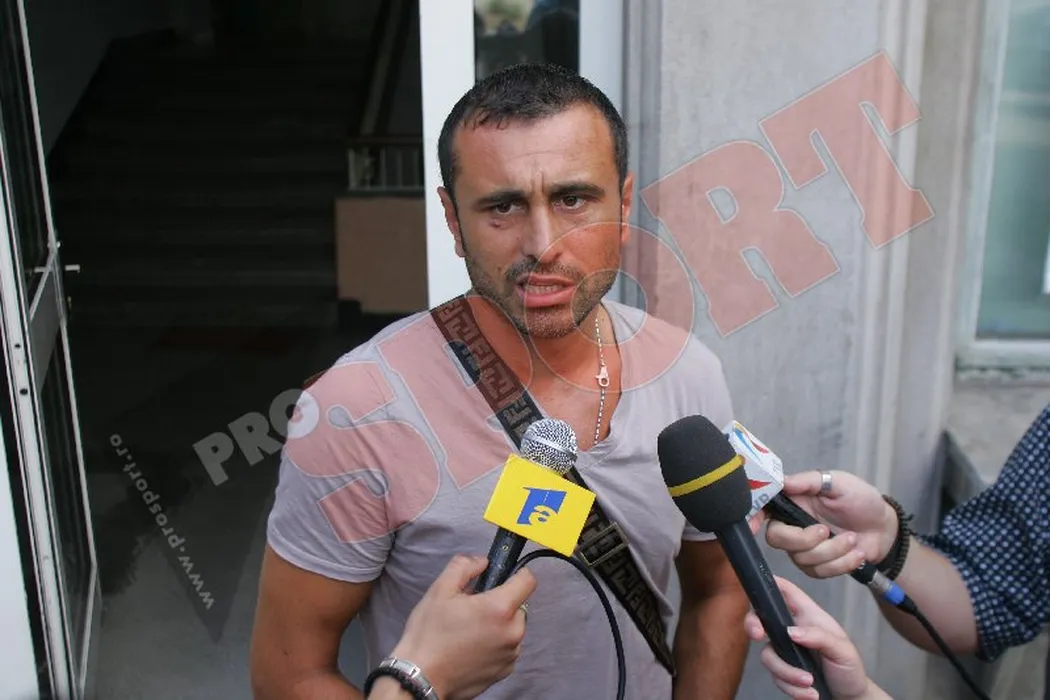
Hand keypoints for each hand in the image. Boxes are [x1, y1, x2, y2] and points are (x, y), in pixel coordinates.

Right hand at [390, 554, 535, 699]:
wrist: (420, 678)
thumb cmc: (429, 635)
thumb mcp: (440, 591)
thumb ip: (464, 567)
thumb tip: (482, 562)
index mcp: (500, 609)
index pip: (528, 581)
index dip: (517, 573)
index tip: (503, 577)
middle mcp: (512, 632)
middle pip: (519, 606)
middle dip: (501, 603)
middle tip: (473, 608)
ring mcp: (510, 655)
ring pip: (513, 628)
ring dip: (499, 625)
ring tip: (470, 631)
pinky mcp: (504, 671)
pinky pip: (507, 648)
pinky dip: (496, 645)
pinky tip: (472, 648)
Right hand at [745, 576, 879, 699]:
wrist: (849, 698)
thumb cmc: (849, 668)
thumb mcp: (843, 650)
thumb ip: (820, 637)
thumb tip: (792, 632)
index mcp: (808, 616)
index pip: (785, 591)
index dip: (770, 583)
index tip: (759, 591)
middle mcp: (792, 630)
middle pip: (761, 617)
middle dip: (753, 624)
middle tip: (758, 635)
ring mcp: (785, 651)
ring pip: (767, 655)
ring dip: (787, 673)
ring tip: (809, 683)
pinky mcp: (783, 672)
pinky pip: (775, 677)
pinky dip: (792, 688)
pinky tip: (810, 694)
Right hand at [764, 471, 897, 578]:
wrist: (885, 528)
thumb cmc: (861, 500)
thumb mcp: (839, 483)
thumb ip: (810, 481)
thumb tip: (782, 481)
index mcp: (793, 502)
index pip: (763, 509)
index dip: (752, 518)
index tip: (752, 526)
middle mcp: (792, 525)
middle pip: (777, 539)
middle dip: (803, 539)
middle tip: (826, 531)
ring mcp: (804, 548)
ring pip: (802, 559)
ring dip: (833, 551)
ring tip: (853, 540)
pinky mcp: (818, 567)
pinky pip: (820, 572)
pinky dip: (842, 563)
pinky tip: (857, 553)